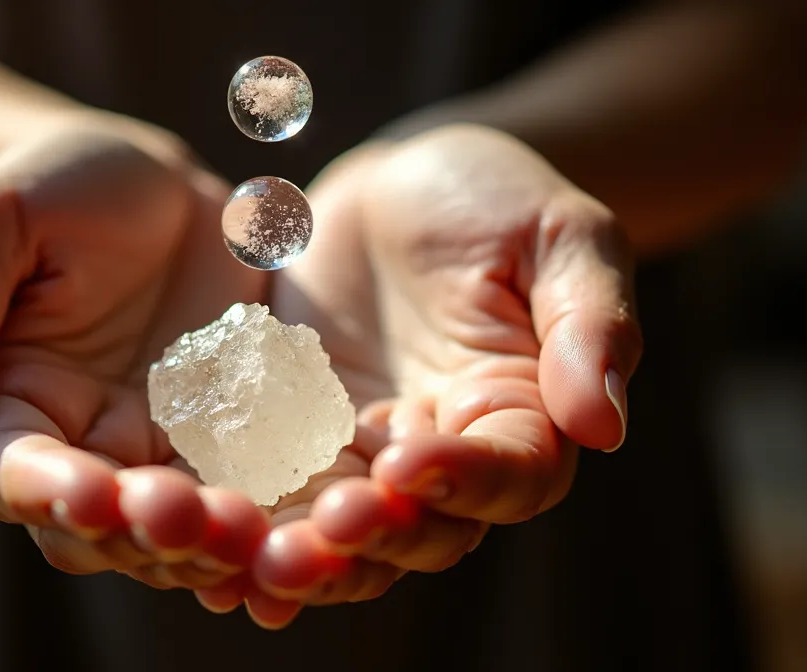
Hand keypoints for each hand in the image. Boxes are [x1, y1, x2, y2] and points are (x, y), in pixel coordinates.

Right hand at [0, 111, 272, 592]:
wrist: (151, 184)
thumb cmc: (51, 190)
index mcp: (7, 410)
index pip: (11, 474)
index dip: (49, 492)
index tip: (91, 492)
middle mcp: (83, 453)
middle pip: (104, 527)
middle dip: (148, 532)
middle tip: (197, 521)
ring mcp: (163, 457)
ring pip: (185, 530)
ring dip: (220, 544)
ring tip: (261, 535)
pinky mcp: (235, 445)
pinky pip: (260, 493)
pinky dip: (281, 518)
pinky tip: (317, 523)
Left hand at [250, 125, 642, 612]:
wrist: (405, 183)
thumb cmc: (501, 198)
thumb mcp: (564, 236)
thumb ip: (589, 324)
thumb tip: (604, 426)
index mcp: (522, 418)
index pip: (508, 475)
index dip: (463, 479)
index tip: (407, 463)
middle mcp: (445, 457)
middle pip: (421, 529)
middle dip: (374, 537)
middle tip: (322, 531)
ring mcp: (365, 454)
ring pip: (341, 531)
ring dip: (304, 551)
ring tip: (256, 558)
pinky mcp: (296, 436)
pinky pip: (273, 490)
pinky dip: (245, 522)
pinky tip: (201, 543)